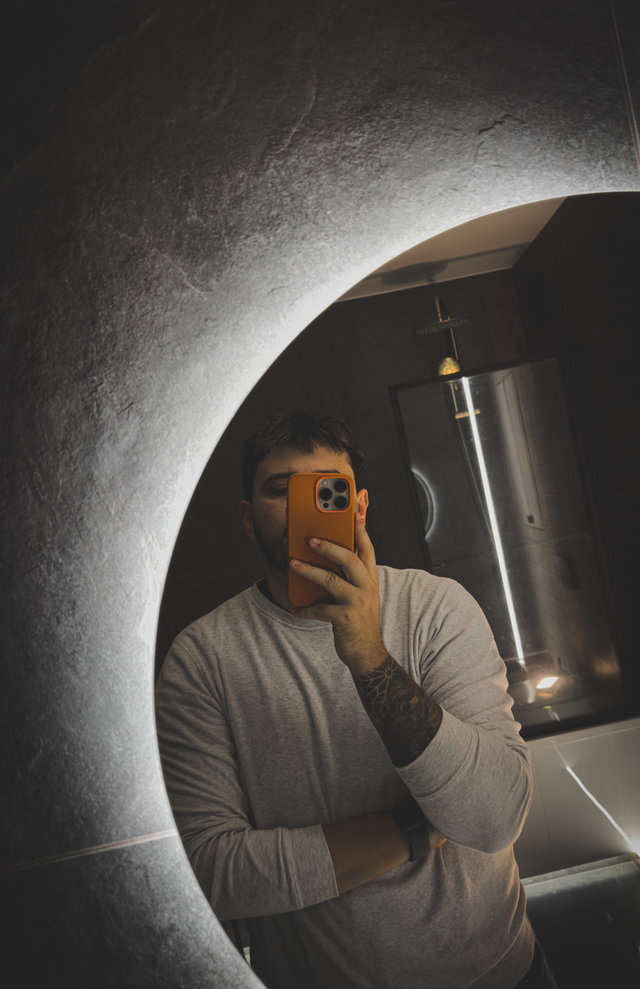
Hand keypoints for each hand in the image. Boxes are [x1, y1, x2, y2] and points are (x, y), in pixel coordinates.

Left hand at [289, 514, 387, 674]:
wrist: (367, 653)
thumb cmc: (358, 621)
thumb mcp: (360, 595)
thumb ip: (349, 577)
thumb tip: (324, 556)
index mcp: (370, 578)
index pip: (367, 548)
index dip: (359, 530)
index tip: (351, 513)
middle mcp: (367, 587)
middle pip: (349, 558)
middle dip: (328, 546)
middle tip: (309, 538)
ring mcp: (357, 602)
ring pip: (331, 580)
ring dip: (308, 570)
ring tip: (292, 563)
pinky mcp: (346, 618)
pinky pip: (320, 608)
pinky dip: (305, 608)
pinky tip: (294, 608)